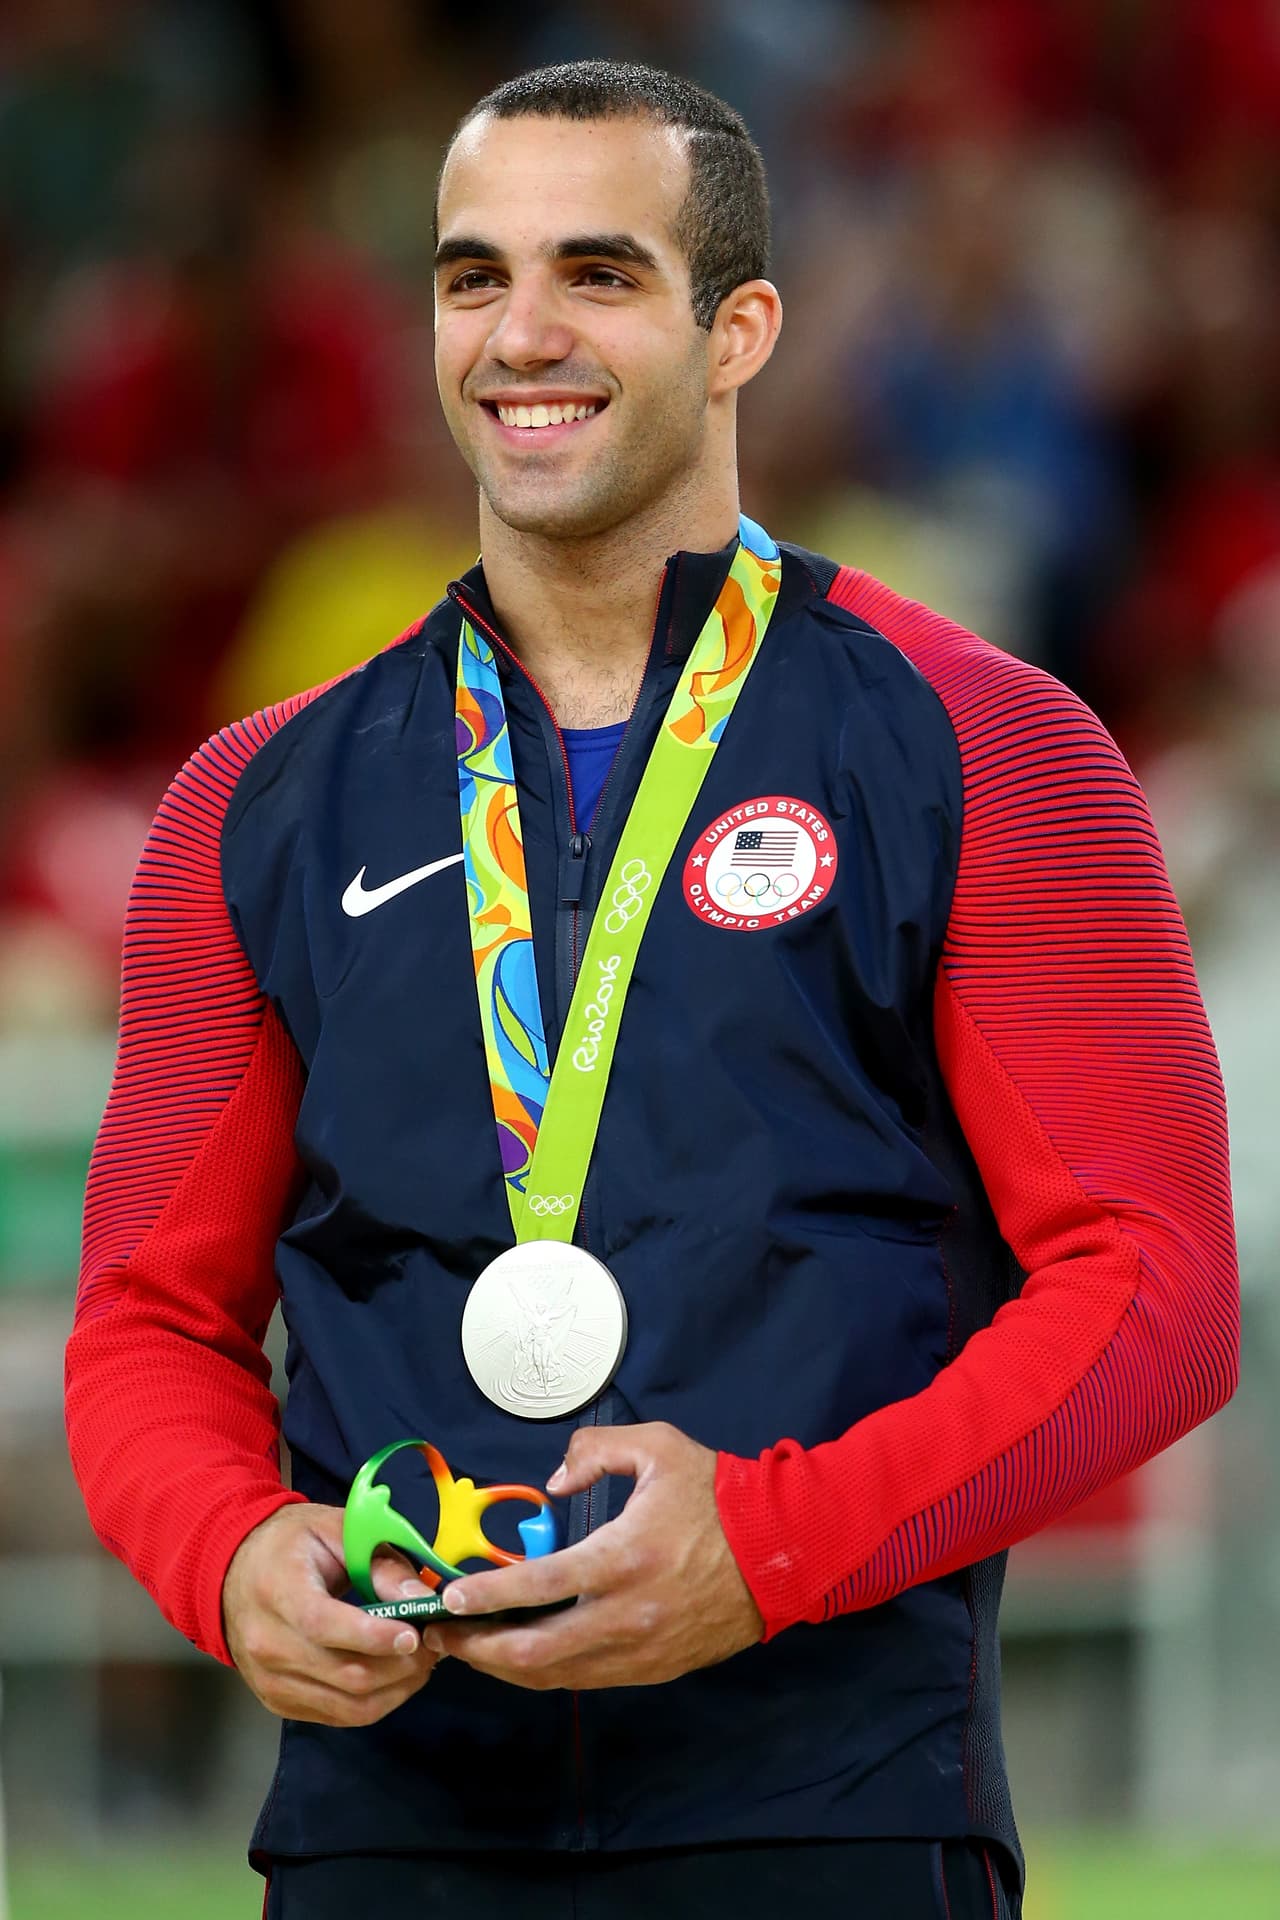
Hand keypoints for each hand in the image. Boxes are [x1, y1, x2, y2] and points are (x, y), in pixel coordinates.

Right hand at [222, 1503, 440, 1725]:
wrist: (237, 1571)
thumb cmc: (294, 1544)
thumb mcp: (338, 1532)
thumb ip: (382, 1565)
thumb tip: (423, 1600)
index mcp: (278, 1591)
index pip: (324, 1626)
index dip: (374, 1636)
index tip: (414, 1634)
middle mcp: (267, 1643)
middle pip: (344, 1673)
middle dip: (399, 1666)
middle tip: (433, 1646)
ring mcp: (269, 1679)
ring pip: (346, 1705)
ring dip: (395, 1689)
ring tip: (421, 1663)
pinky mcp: (278, 1701)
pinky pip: (337, 1716)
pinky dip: (375, 1702)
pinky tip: (395, 1677)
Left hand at [420, 1422, 763, 1689]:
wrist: (783, 1550)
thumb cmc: (718, 1494)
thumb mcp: (658, 1447)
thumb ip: (595, 1454)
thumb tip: (553, 1483)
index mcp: (622, 1558)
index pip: (537, 1587)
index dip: (485, 1596)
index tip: (449, 1599)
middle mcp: (627, 1615)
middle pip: (534, 1653)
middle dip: (479, 1649)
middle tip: (443, 1637)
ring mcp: (641, 1651)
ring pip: (557, 1676)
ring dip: (508, 1666)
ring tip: (474, 1648)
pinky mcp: (655, 1669)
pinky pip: (588, 1680)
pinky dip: (549, 1671)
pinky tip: (527, 1653)